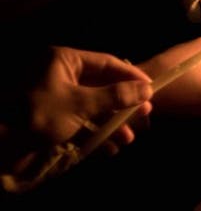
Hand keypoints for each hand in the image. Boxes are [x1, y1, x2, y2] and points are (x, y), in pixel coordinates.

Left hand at [13, 47, 152, 163]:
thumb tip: (147, 89)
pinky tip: (108, 148)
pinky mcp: (49, 119)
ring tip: (127, 140)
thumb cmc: (38, 115)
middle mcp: (60, 75)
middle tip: (143, 116)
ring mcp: (54, 98)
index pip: (106, 62)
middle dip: (122, 104)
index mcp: (64, 61)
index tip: (151, 88)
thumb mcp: (81, 104)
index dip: (131, 75)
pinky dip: (93, 133)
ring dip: (111, 123)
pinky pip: (78, 121)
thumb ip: (116, 96)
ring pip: (92, 106)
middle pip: (101, 85)